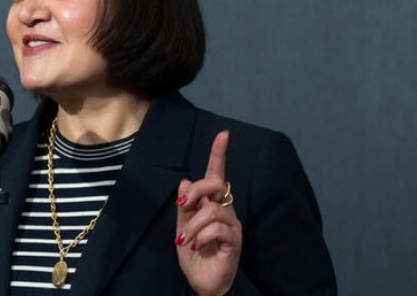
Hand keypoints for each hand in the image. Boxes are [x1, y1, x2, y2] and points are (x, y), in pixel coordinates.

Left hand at [175, 131, 241, 295]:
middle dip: (197, 190)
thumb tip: (185, 182)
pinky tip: (198, 246)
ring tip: (186, 240)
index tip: (223, 135)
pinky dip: (202, 236)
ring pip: (212, 209)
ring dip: (193, 225)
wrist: (201, 282)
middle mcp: (225, 210)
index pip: (216, 175)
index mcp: (211, 204)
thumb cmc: (193, 255)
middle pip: (215, 184)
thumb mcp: (182, 229)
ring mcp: (231, 224)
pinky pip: (218, 228)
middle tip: (182, 206)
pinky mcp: (235, 239)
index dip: (219, 155)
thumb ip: (185, 207)